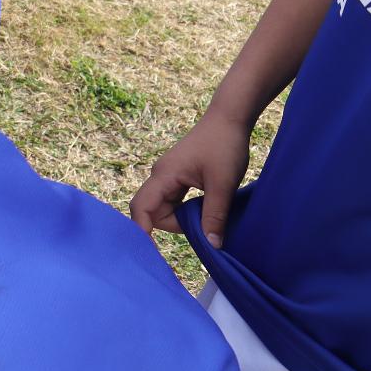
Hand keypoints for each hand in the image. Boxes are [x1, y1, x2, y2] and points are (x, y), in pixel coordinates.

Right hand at [128, 108, 253, 246]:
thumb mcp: (222, 185)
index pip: (141, 208)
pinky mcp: (178, 175)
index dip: (142, 230)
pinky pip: (173, 200)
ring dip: (181, 218)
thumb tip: (212, 245)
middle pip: (151, 211)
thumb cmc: (224, 146)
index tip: (152, 252)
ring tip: (208, 216)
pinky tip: (206, 207)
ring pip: (163, 207)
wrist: (229, 119)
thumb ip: (215, 216)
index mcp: (164, 176)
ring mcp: (168, 175)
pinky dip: (186, 210)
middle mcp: (160, 175)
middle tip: (203, 227)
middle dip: (173, 226)